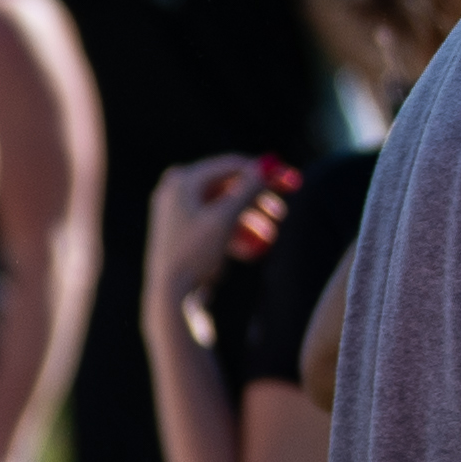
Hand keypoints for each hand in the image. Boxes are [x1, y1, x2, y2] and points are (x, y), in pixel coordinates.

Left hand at [142, 154, 278, 308]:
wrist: (170, 296)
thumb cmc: (194, 254)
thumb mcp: (225, 219)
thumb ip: (248, 190)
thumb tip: (268, 165)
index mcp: (182, 180)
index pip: (231, 166)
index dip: (263, 174)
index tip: (290, 182)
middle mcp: (176, 189)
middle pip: (228, 185)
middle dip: (257, 201)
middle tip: (281, 214)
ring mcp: (178, 209)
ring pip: (225, 207)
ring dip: (250, 221)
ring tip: (268, 238)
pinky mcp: (184, 229)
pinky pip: (216, 222)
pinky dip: (235, 232)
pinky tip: (251, 250)